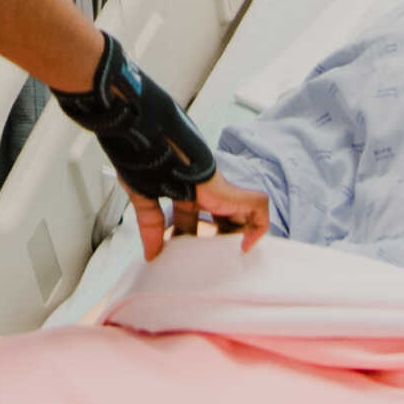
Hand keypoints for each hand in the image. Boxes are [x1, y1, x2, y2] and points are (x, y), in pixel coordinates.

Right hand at [121, 174, 276, 271]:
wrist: (154, 143)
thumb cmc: (145, 159)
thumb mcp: (145, 198)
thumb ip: (150, 226)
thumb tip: (150, 253)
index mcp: (183, 190)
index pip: (192, 217)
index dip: (190, 236)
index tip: (184, 254)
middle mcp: (204, 190)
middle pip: (219, 218)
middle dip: (215, 240)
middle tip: (209, 260)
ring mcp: (218, 189)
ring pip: (241, 214)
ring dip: (236, 236)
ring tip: (227, 257)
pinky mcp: (229, 190)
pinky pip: (257, 207)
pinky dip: (258, 226)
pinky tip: (246, 245)